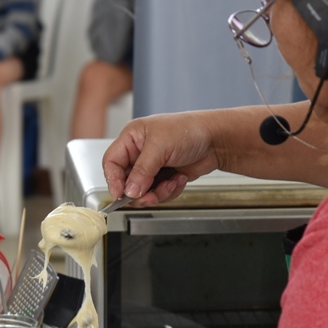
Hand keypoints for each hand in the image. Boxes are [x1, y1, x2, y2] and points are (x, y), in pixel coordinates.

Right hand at [102, 113, 219, 201]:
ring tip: (172, 183)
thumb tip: (129, 191)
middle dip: (139, 192)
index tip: (120, 195)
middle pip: (126, 181)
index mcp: (132, 138)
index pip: (111, 162)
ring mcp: (152, 166)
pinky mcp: (164, 177)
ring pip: (142, 192)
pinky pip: (158, 193)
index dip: (113, 180)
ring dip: (157, 192)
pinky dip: (169, 191)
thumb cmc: (189, 131)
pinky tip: (179, 179)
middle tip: (150, 196)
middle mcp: (139, 152)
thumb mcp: (160, 147)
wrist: (216, 140)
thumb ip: (142, 170)